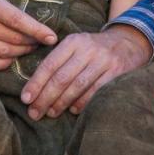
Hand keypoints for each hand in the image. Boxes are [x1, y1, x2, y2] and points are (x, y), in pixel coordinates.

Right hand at [0, 0, 56, 69]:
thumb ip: (2, 4)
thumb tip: (26, 20)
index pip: (17, 19)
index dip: (37, 30)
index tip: (52, 37)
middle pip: (12, 38)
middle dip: (31, 42)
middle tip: (41, 41)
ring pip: (2, 52)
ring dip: (19, 52)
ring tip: (28, 48)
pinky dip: (1, 64)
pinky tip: (9, 59)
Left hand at [20, 25, 150, 119]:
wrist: (128, 43)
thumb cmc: (94, 50)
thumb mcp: (76, 46)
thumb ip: (58, 61)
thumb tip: (34, 88)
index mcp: (73, 41)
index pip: (50, 64)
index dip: (36, 83)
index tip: (26, 99)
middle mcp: (88, 49)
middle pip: (61, 78)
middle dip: (45, 98)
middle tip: (34, 113)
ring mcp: (104, 60)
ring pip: (77, 86)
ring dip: (61, 103)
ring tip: (51, 113)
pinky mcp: (117, 72)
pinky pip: (95, 92)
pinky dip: (82, 103)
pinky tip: (72, 110)